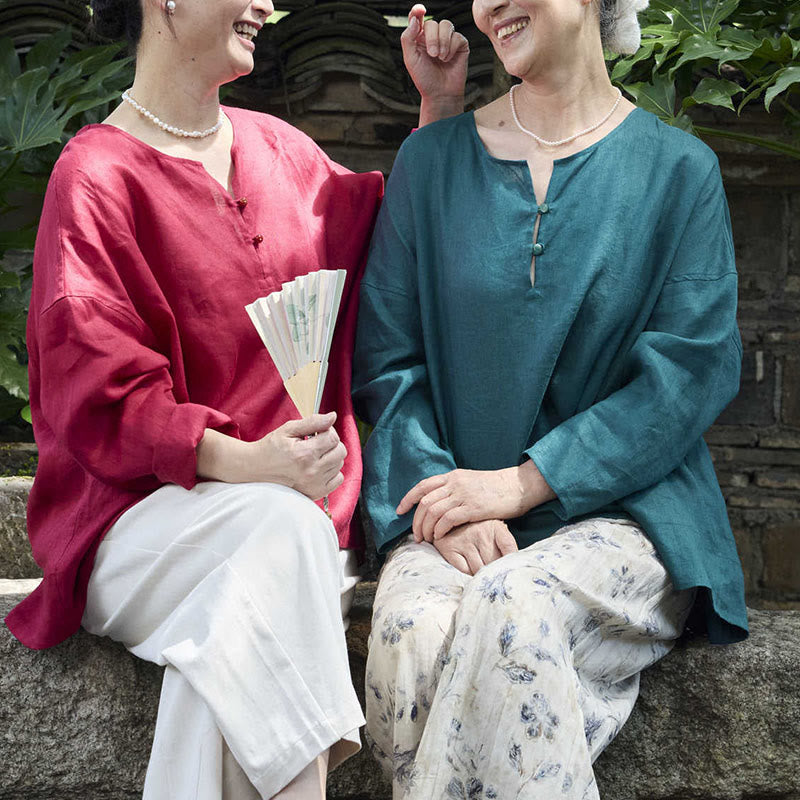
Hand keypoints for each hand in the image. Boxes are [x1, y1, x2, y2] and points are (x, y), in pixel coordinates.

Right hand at [253, 412, 346, 499]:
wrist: (256, 468)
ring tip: (314, 454)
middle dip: (331, 443)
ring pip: (340, 464)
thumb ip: (313, 422)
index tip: (318, 432)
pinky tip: (318, 466)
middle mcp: (311, 472)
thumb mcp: (288, 429)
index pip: (333, 438)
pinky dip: (332, 471)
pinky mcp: (316, 492)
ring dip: (331, 456)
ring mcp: (315, 484)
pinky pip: (338, 479)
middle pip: (341, 451)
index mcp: (304, 454)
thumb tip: (332, 416)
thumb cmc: (271, 448)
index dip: (328, 431)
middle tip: (316, 442)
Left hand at [397, 461, 555, 541]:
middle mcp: (455, 483)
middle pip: (424, 501)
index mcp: (452, 476)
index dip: (408, 499)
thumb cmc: (495, 489)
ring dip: (425, 528)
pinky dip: (440, 530)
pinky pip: (448, 519)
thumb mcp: (470, 482)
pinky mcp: (473, 507)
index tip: (400, 511)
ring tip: (426, 540)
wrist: (518, 486)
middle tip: (416, 535)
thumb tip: (438, 503)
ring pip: (432, 511)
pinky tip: (440, 538)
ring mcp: (463, 494)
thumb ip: (454, 489)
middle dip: (415, 521)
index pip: (422, 486)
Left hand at [402, 4, 468, 121]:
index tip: (420, 10)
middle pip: (432, 23)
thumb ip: (408, 37)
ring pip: (446, 25)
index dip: (418, 11)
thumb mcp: (410, 58)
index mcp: (419, 38)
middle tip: (432, 55)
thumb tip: (415, 19)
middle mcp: (433, 36)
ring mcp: (447, 39)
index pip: (418, 18)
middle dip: (432, 39)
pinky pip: (457, 36)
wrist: (440, 93)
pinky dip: (451, 48)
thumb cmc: (424, 78)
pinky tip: (448, 59)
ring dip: (442, 42)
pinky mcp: (460, 44)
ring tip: (440, 58)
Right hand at [434, 519, 517, 574]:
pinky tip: (469, 567)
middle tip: (495, 574)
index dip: (511, 562)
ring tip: (482, 571)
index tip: (513, 572)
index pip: (508, 546)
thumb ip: (505, 544)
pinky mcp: (449, 548)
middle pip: (494, 563)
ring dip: (481, 574)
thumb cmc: (476, 528)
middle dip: (495, 571)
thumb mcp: (494, 529)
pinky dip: (467, 573)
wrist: (446, 517)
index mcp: (495, 527)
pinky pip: (463, 570)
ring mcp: (464, 540)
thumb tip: (514, 566)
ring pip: (478, 569)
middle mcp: (480, 532)